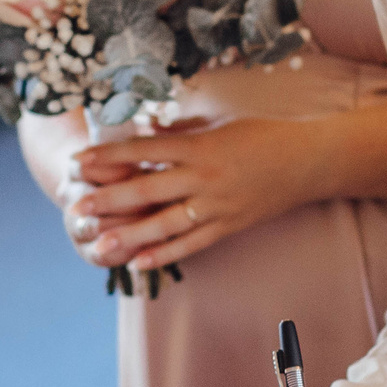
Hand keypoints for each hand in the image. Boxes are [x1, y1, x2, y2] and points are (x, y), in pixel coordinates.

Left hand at [67, 118, 309, 273]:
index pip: (143, 150)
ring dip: (129, 234)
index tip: (79, 161)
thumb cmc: (264, 135)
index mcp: (199, 145)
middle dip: (109, 199)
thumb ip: (181, 130)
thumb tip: (146, 131)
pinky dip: (164, 254)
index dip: (108, 157)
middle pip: (148, 189)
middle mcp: (204, 177)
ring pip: (165, 224)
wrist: (309, 161)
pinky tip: (137, 262)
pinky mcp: (228, 226)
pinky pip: (191, 244)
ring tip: (98, 244)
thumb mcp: (219, 124)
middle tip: (77, 207)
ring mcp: (217, 206)